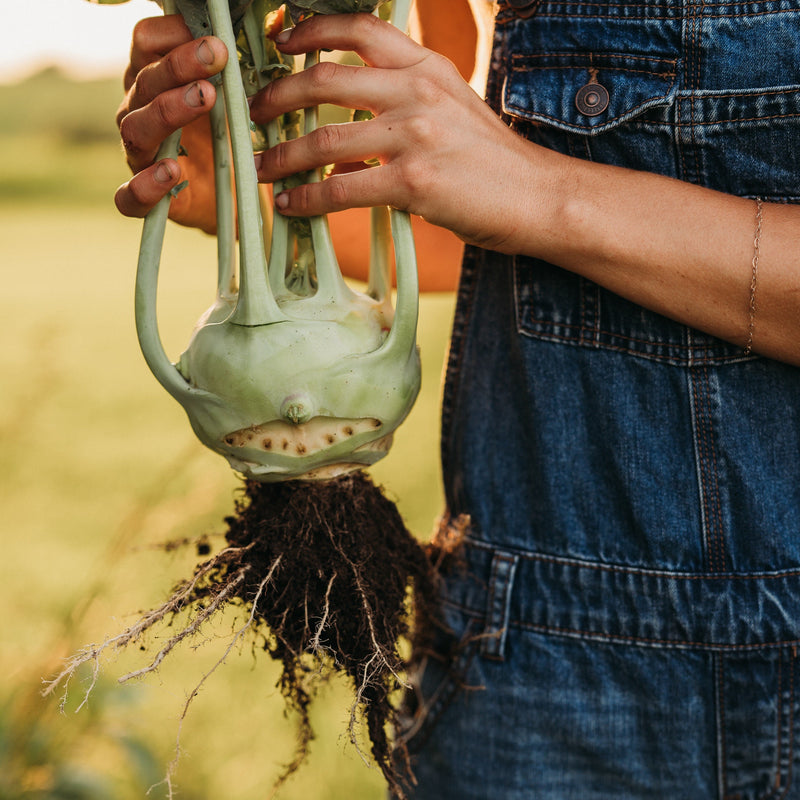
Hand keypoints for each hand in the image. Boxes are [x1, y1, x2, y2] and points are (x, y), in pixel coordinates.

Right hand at [114, 15, 227, 232]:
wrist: (235, 196)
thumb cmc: (230, 136)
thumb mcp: (239, 97)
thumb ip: (242, 62)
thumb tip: (272, 19)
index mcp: (155, 79)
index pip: (147, 41)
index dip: (174, 31)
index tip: (213, 29)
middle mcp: (138, 111)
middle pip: (145, 79)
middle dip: (181, 64)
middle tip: (218, 53)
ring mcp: (139, 154)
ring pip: (136, 128)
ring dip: (169, 110)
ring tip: (205, 98)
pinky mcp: (145, 198)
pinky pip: (130, 195)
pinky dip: (146, 185)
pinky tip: (172, 171)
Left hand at [249, 13, 550, 252]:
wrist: (539, 197)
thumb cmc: (495, 161)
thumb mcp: (455, 109)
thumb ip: (406, 105)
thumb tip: (349, 137)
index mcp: (428, 67)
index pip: (360, 28)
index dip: (311, 29)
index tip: (281, 42)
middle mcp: (417, 91)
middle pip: (325, 78)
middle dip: (276, 95)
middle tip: (254, 111)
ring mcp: (414, 135)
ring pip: (323, 138)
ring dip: (281, 155)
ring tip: (260, 167)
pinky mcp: (412, 183)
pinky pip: (341, 187)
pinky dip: (307, 197)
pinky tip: (290, 204)